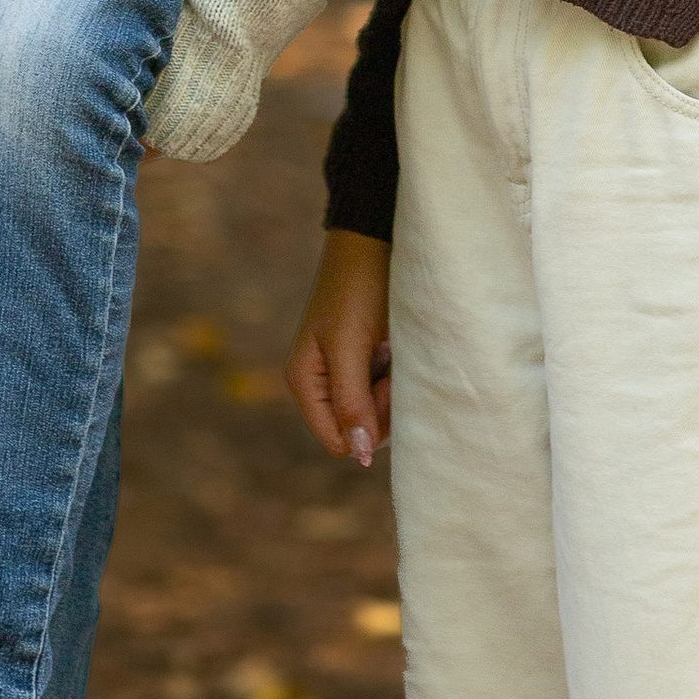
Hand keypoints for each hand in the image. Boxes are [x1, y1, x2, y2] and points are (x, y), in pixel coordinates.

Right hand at [284, 231, 392, 468]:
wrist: (375, 242)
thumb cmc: (358, 288)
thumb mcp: (350, 345)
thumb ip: (351, 401)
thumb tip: (356, 456)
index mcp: (304, 382)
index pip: (338, 442)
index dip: (367, 425)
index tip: (383, 387)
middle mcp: (320, 384)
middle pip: (358, 432)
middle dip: (382, 409)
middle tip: (391, 367)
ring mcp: (342, 375)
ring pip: (374, 415)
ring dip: (391, 393)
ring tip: (393, 354)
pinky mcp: (362, 364)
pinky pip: (382, 393)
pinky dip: (395, 379)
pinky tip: (394, 351)